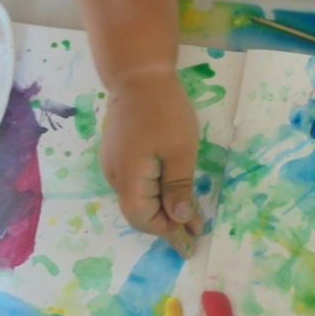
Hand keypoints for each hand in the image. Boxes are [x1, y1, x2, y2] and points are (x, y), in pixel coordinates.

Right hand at [100, 70, 203, 257]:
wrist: (139, 76)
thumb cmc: (164, 111)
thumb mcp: (180, 151)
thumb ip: (179, 188)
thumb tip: (180, 220)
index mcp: (128, 178)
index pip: (144, 219)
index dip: (168, 231)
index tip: (193, 239)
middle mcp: (116, 176)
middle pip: (140, 213)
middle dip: (169, 224)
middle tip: (198, 231)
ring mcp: (115, 165)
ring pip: (140, 200)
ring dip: (165, 210)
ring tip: (192, 217)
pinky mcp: (121, 156)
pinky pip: (139, 185)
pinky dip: (158, 195)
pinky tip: (176, 195)